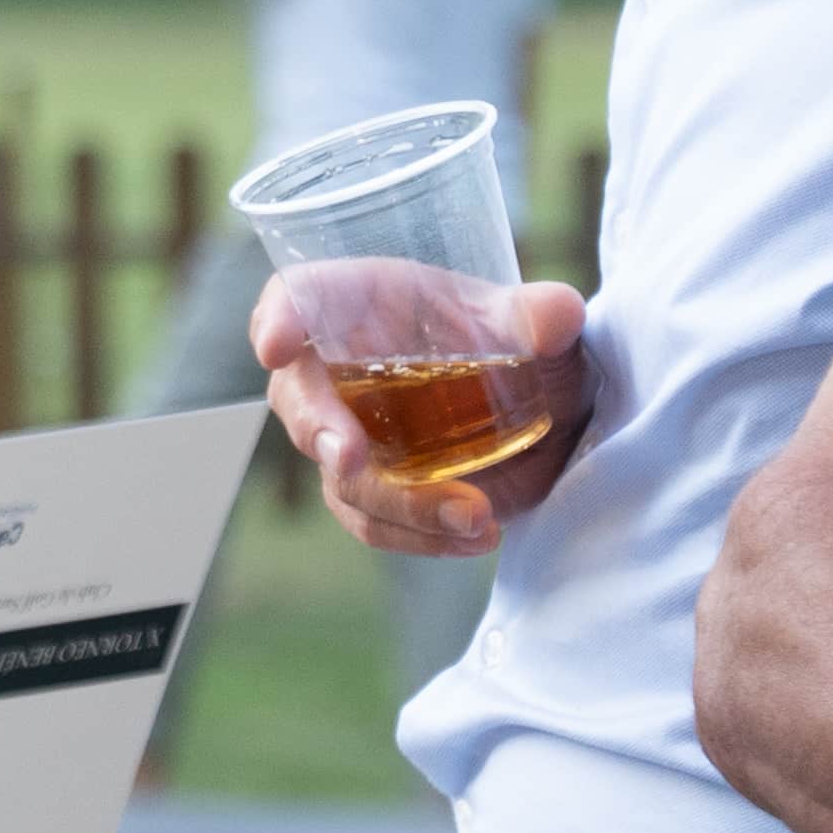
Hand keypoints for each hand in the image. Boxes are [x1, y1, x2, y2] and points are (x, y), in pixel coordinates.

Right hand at [253, 269, 589, 555]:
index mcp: (365, 305)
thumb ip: (543, 316)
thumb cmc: (522, 344)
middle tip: (349, 460)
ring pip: (340, 478)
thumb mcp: (541, 325)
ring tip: (474, 516)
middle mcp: (341, 370)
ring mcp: (351, 436)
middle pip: (298, 397)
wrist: (551, 411)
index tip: (276, 345)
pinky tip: (478, 535)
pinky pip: (375, 523)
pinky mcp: (377, 490)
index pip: (301, 297)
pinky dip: (421, 536)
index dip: (278, 317)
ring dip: (397, 504)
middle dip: (318, 429)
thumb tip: (556, 314)